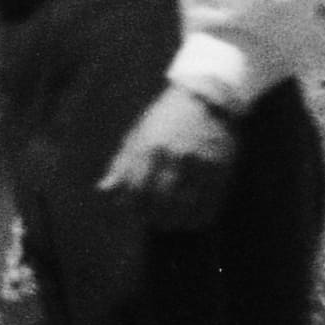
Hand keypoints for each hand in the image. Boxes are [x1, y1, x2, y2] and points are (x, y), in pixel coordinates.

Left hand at [98, 81, 240, 226]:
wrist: (204, 101)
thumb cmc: (164, 119)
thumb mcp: (136, 135)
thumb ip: (121, 165)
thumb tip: (104, 192)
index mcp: (148, 147)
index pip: (135, 189)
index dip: (133, 207)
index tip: (134, 213)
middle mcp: (173, 157)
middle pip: (159, 200)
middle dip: (153, 217)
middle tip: (153, 221)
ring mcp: (199, 164)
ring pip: (184, 206)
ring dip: (175, 221)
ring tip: (170, 224)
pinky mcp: (220, 170)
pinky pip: (209, 204)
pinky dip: (198, 218)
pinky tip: (191, 221)